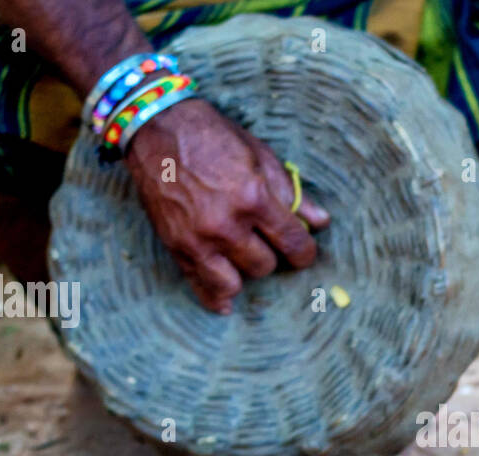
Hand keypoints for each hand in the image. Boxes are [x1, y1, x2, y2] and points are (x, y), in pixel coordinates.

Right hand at [124, 97, 329, 312]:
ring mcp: (198, 239)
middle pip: (264, 265)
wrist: (157, 129)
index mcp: (253, 198)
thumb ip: (291, 193)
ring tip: (242, 257)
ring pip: (235, 283)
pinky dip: (216, 297)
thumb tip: (321, 222)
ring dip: (243, 272)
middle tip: (264, 242)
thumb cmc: (213, 137)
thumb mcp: (260, 155)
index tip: (302, 252)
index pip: (293, 243)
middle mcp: (226, 224)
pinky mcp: (176, 246)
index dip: (304, 253)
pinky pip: (200, 286)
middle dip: (270, 255)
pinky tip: (226, 303)